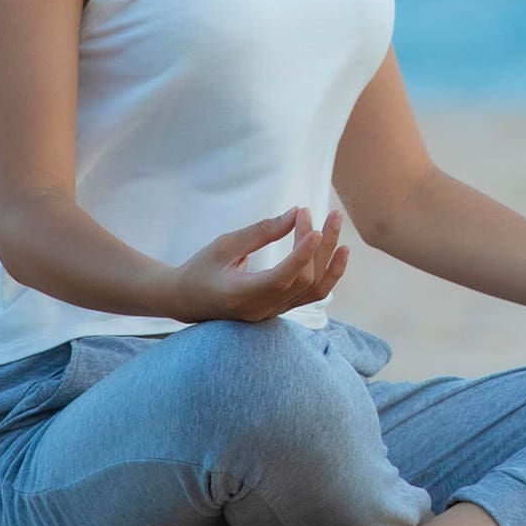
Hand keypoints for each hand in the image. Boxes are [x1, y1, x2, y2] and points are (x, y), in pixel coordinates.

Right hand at [169, 205, 348, 322]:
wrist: (186, 300)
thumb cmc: (201, 269)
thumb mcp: (225, 245)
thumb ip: (261, 231)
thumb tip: (296, 213)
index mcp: (242, 295)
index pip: (282, 278)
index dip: (301, 255)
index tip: (314, 228)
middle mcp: (261, 309)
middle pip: (303, 280)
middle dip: (317, 244)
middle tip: (318, 212)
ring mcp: (272, 313)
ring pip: (313, 290)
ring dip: (330, 258)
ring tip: (338, 225)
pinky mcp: (279, 309)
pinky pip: (311, 295)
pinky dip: (329, 273)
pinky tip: (339, 252)